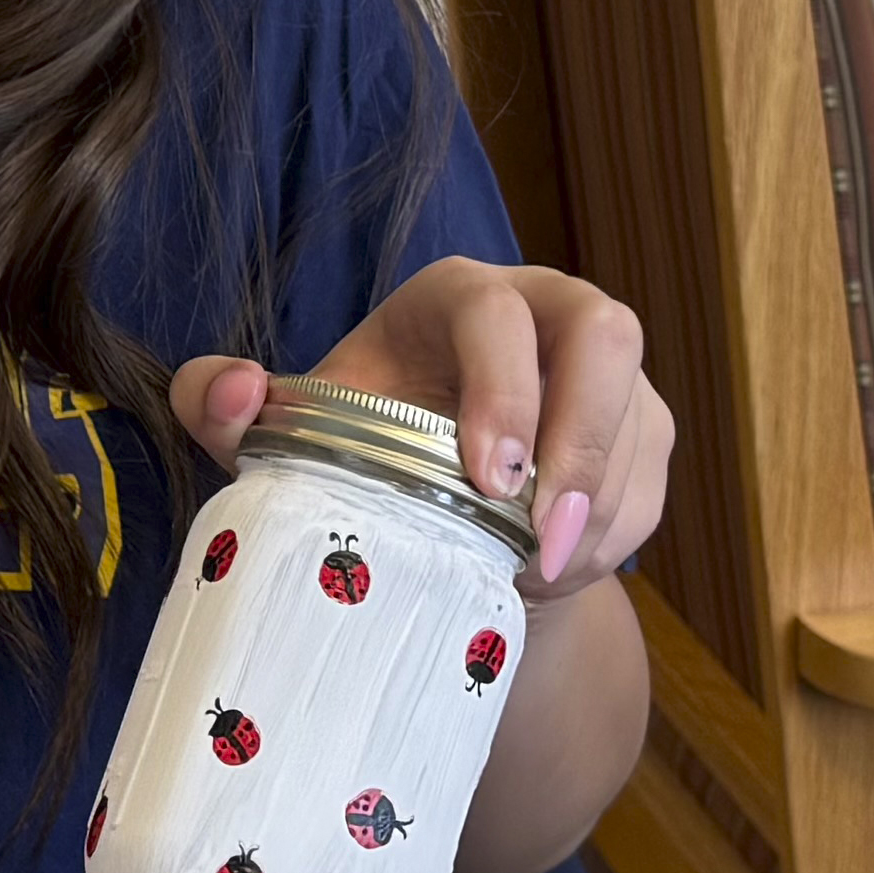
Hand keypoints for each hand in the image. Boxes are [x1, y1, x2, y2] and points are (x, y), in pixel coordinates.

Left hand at [168, 256, 673, 597]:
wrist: (434, 507)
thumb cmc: (359, 444)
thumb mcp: (292, 426)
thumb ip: (224, 403)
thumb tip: (233, 391)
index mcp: (459, 296)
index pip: (498, 311)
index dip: (504, 388)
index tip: (488, 479)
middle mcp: (548, 312)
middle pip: (606, 336)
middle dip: (583, 442)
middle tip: (539, 537)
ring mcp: (609, 374)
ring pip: (638, 428)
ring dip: (593, 514)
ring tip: (529, 575)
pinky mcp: (644, 435)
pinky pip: (649, 490)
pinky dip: (606, 543)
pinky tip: (547, 576)